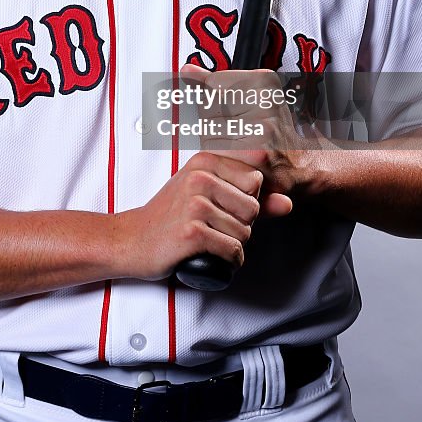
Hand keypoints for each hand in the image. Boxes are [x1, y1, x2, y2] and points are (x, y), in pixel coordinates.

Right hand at [115, 148, 291, 280]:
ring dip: (234, 244)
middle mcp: (200, 177)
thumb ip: (250, 197)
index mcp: (205, 161)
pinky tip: (214, 257)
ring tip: (211, 240)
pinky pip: (233, 250)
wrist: (133, 239)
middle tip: (216, 228)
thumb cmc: (172, 216)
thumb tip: (288, 203)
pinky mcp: (192, 232)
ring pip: (245, 231)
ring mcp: (195, 204)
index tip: (225, 208)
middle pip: (253, 207)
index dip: (247, 199)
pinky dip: (230, 261)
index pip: (255, 179)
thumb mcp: (207, 195)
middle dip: (242, 224)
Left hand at [179, 64, 323, 207]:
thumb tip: (186, 69)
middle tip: (238, 133)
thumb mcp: (249, 97)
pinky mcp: (258, 154)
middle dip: (213, 124)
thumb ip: (213, 83)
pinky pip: (217, 153)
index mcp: (264, 81)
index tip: (234, 111)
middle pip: (209, 109)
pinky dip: (220, 158)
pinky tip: (236, 159)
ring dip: (215, 143)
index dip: (215, 102)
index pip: (213, 84)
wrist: (301, 164)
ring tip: (238, 146)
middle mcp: (266, 101)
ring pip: (209, 132)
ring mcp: (263, 127)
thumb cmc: (272, 130)